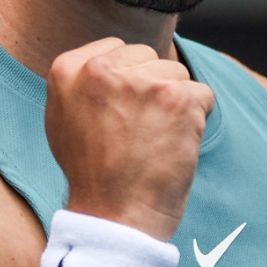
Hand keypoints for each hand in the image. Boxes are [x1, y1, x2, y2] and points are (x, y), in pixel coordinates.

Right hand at [46, 37, 214, 241]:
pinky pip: (203, 95)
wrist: (116, 218)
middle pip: (150, 57)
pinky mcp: (176, 99)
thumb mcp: (63, 121)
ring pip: (177, 75)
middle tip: (137, 133)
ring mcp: (140, 82)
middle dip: (152, 89)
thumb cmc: (93, 176)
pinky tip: (173, 146)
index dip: (128, 82)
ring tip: (153, 142)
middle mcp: (99, 69)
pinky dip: (196, 120)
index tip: (119, 116)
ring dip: (175, 105)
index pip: (118, 48)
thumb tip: (111, 59)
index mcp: (66, 69)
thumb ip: (82, 84)